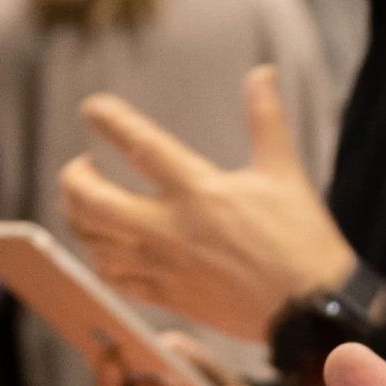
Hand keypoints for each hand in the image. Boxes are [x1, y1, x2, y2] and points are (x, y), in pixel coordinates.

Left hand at [58, 67, 355, 334]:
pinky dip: (100, 257)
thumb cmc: (301, 240)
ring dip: (80, 217)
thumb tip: (263, 73)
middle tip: (83, 166)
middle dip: (74, 179)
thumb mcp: (285, 172)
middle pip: (93, 202)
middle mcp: (171, 228)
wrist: (311, 311)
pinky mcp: (167, 296)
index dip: (110, 121)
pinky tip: (106, 245)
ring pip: (94, 242)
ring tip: (88, 202)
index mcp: (200, 190)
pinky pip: (114, 278)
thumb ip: (266, 120)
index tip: (92, 108)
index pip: (140, 146)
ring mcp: (164, 266)